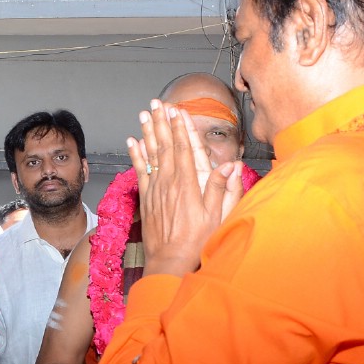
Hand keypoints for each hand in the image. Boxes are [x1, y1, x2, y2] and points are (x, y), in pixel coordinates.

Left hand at [127, 102, 242, 276]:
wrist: (170, 260)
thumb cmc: (198, 241)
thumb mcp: (217, 217)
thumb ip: (222, 190)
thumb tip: (231, 167)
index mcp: (188, 184)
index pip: (184, 149)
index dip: (180, 128)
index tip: (178, 110)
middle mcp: (170, 183)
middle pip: (165, 146)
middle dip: (162, 122)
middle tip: (157, 103)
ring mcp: (156, 190)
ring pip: (151, 154)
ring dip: (148, 132)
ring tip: (144, 114)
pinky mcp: (146, 199)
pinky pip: (140, 171)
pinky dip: (136, 155)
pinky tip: (132, 141)